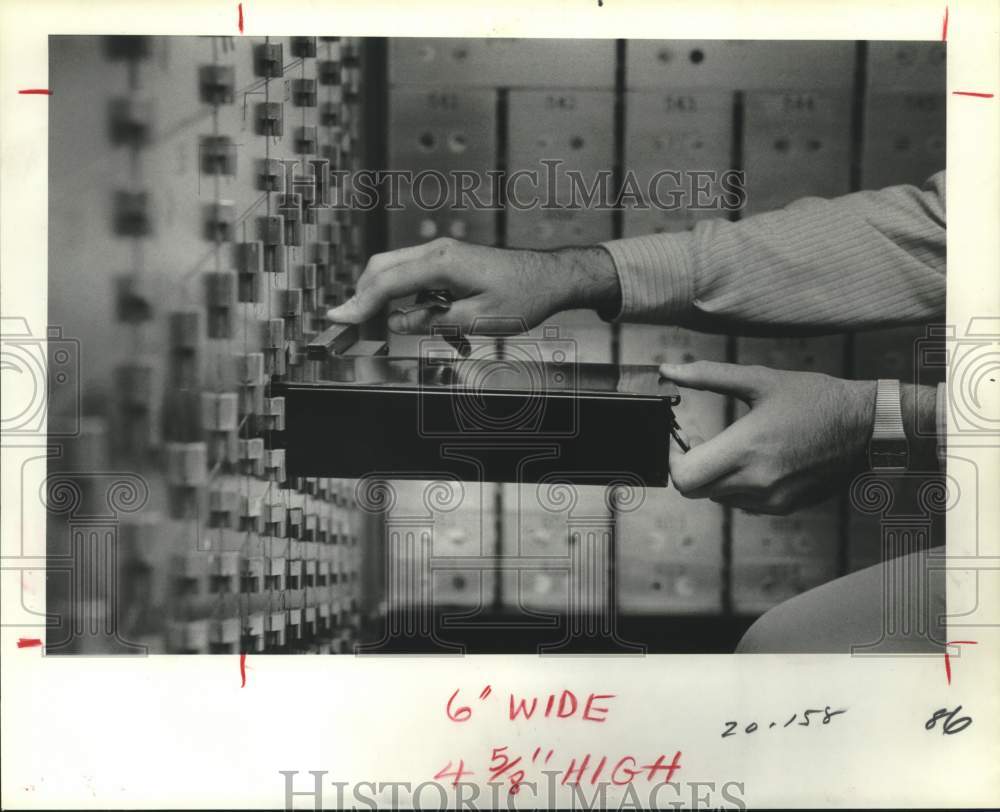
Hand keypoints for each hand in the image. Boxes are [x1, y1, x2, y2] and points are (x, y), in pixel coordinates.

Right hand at [325, 238, 619, 334]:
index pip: (387, 282)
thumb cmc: (523, 297)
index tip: (336, 320)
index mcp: (442, 263)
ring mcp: (442, 254)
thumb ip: (433, 321)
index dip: (358, 303)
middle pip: (382, 269)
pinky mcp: (448, 261)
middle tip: (348, 323)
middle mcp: (438, 251)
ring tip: (420, 333)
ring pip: (397, 272)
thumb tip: (397, 322)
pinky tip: (439, 325)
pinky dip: (412, 300)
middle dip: (363, 296)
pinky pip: (417, 278)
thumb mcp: (478, 320)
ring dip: (392, 301)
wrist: (552, 278)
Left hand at [660, 361, 875, 513]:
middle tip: (701, 437)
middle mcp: (756, 482)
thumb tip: (668, 370)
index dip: (673, 458)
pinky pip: (742, 503)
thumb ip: (707, 375)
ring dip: (715, 474)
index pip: (684, 477)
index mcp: (746, 450)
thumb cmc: (814, 399)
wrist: (867, 428)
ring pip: (718, 497)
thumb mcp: (759, 380)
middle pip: (695, 490)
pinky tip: (756, 459)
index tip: (681, 435)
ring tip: (734, 445)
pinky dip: (738, 484)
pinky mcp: (784, 507)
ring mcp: (771, 500)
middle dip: (690, 464)